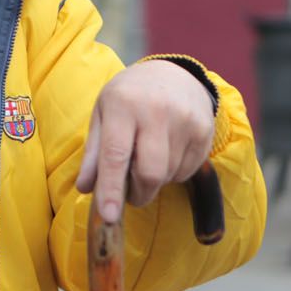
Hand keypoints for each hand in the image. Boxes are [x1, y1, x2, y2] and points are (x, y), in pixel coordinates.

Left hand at [75, 62, 214, 224]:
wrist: (173, 74)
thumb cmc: (129, 98)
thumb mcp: (103, 115)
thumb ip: (94, 153)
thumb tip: (86, 188)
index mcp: (124, 105)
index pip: (116, 155)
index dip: (111, 189)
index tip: (109, 217)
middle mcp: (157, 111)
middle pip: (149, 173)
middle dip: (138, 193)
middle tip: (130, 191)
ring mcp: (186, 120)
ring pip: (168, 175)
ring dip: (154, 181)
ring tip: (148, 157)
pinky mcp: (205, 131)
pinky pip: (186, 172)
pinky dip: (172, 173)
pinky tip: (167, 152)